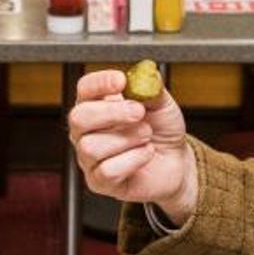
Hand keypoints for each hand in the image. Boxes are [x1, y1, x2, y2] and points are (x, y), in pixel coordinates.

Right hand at [67, 69, 197, 220]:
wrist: (175, 162)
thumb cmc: (161, 131)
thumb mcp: (162, 104)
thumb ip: (152, 88)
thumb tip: (146, 72)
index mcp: (96, 104)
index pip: (84, 89)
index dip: (99, 83)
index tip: (121, 81)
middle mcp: (86, 131)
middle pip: (78, 118)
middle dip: (111, 113)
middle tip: (139, 112)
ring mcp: (89, 157)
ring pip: (91, 147)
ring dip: (126, 139)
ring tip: (146, 137)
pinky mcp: (99, 182)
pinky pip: (107, 171)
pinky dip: (133, 159)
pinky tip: (145, 154)